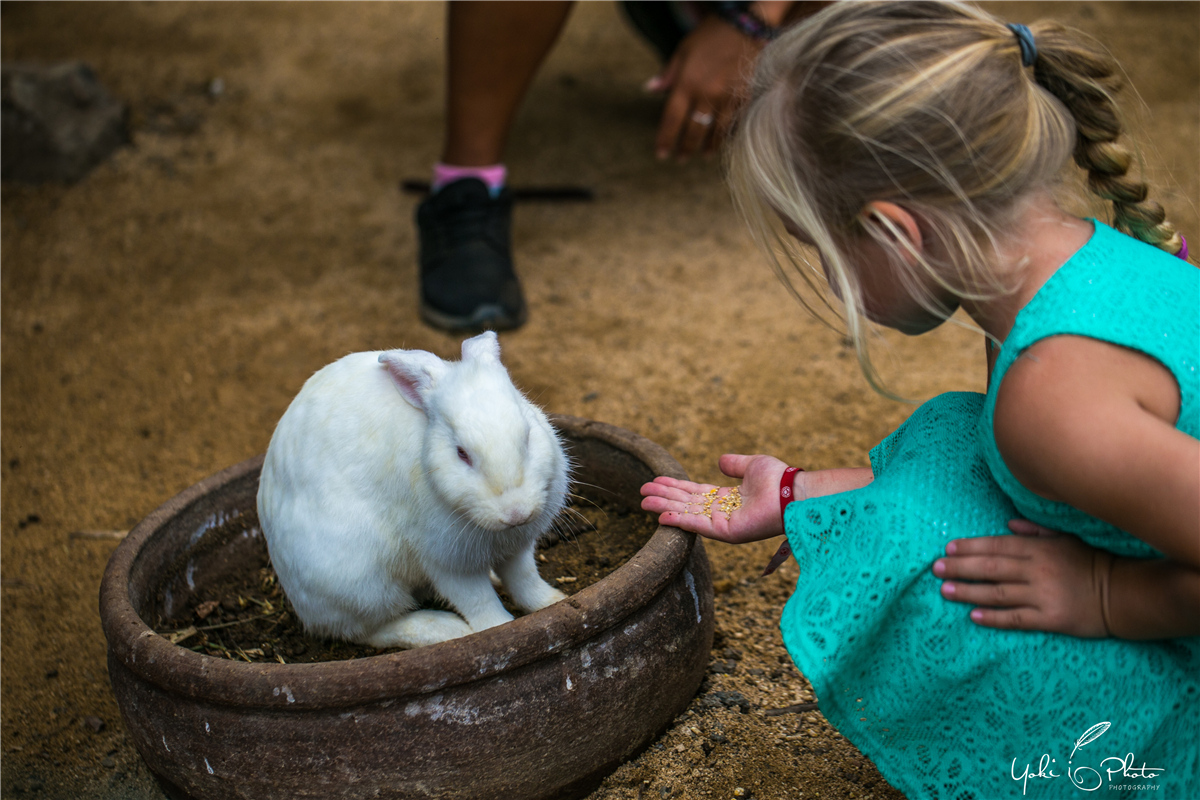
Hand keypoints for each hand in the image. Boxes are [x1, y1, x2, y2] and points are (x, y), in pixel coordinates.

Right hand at [640, 454, 789, 542]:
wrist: (792, 491)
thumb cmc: (777, 479)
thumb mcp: (751, 465)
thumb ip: (734, 464)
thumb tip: (719, 461)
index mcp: (727, 498)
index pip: (694, 493)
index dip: (675, 487)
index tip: (655, 481)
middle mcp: (722, 512)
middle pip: (686, 504)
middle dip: (664, 497)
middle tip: (642, 491)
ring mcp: (723, 523)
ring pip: (687, 514)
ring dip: (665, 508)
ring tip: (644, 501)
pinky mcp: (726, 532)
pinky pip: (698, 526)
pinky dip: (679, 520)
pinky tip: (662, 516)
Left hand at [649, 15, 762, 159]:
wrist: (746, 26)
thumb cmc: (710, 35)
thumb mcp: (683, 50)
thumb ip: (668, 74)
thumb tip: (650, 89)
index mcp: (687, 84)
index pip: (671, 119)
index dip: (665, 139)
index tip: (661, 154)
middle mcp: (706, 95)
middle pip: (693, 131)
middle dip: (686, 148)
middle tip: (681, 159)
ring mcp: (727, 99)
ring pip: (716, 132)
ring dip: (708, 147)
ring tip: (703, 156)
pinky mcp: (744, 98)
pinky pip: (734, 123)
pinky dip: (728, 135)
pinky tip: (724, 142)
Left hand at [933, 519, 1113, 637]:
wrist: (1123, 594)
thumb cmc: (1091, 562)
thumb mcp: (1065, 539)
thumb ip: (1035, 531)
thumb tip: (1008, 524)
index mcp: (1039, 549)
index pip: (996, 546)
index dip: (970, 547)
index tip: (948, 549)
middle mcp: (1037, 570)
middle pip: (991, 568)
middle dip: (960, 568)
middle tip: (936, 569)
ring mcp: (1043, 596)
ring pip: (998, 593)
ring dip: (969, 592)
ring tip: (945, 591)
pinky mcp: (1051, 619)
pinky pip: (1016, 619)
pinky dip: (994, 617)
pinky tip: (973, 616)